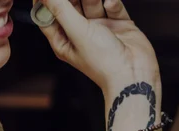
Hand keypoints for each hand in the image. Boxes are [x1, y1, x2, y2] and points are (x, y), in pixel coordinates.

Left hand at [34, 0, 159, 95]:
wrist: (134, 76)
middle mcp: (82, 35)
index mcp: (66, 42)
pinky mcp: (120, 27)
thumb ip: (60, 9)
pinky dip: (113, 3)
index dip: (44, 1)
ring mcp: (102, 29)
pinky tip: (111, 4)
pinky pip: (114, 8)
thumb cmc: (105, 64)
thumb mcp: (76, 32)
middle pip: (71, 6)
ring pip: (93, 3)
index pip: (48, 17)